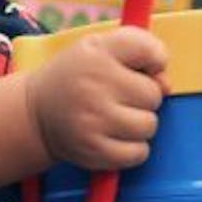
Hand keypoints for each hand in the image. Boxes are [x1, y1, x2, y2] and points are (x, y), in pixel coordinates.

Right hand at [25, 26, 167, 171]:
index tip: (139, 66)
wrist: (35, 113)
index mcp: (97, 52)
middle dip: (143, 96)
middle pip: (154, 94)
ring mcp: (93, 120)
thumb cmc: (77, 77)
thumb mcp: (99, 48)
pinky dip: (132, 149)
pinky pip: (139, 153)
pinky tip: (114, 137)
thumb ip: (140, 51)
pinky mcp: (94, 151)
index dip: (154, 60)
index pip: (150, 51)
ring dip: (139, 124)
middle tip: (118, 96)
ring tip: (115, 117)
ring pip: (149, 125)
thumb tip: (166, 85)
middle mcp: (94, 85)